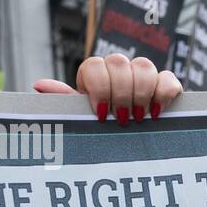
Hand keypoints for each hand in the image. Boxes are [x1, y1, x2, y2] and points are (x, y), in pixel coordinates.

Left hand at [32, 53, 181, 123]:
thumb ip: (65, 101)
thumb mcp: (82, 118)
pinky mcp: (166, 85)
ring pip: (144, 65)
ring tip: (140, 118)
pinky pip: (168, 77)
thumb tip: (38, 85)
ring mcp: (144, 76)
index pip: (94, 65)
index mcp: (96, 75)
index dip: (99, 87)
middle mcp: (120, 70)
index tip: (101, 114)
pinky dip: (164, 93)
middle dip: (121, 93)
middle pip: (119, 62)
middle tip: (122, 119)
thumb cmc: (103, 130)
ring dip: (141, 93)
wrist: (132, 145)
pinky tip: (157, 112)